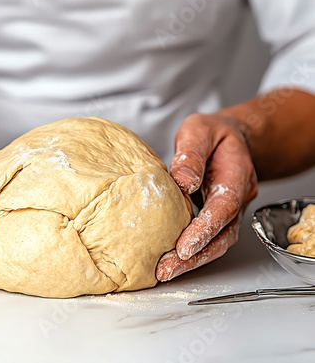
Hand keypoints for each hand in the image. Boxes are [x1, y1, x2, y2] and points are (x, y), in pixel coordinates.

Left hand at [156, 111, 257, 280]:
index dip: (205, 229)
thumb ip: (191, 153)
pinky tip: (170, 260)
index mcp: (237, 175)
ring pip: (218, 243)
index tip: (184, 247)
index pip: (224, 207)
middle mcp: (237, 198)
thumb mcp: (199, 130)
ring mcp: (230, 211)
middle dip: (195, 256)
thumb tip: (183, 180)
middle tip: (167, 270)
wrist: (231, 138)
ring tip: (165, 272)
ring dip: (193, 261)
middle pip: (222, 235)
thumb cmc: (213, 134)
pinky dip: (191, 253)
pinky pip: (209, 240)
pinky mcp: (218, 218)